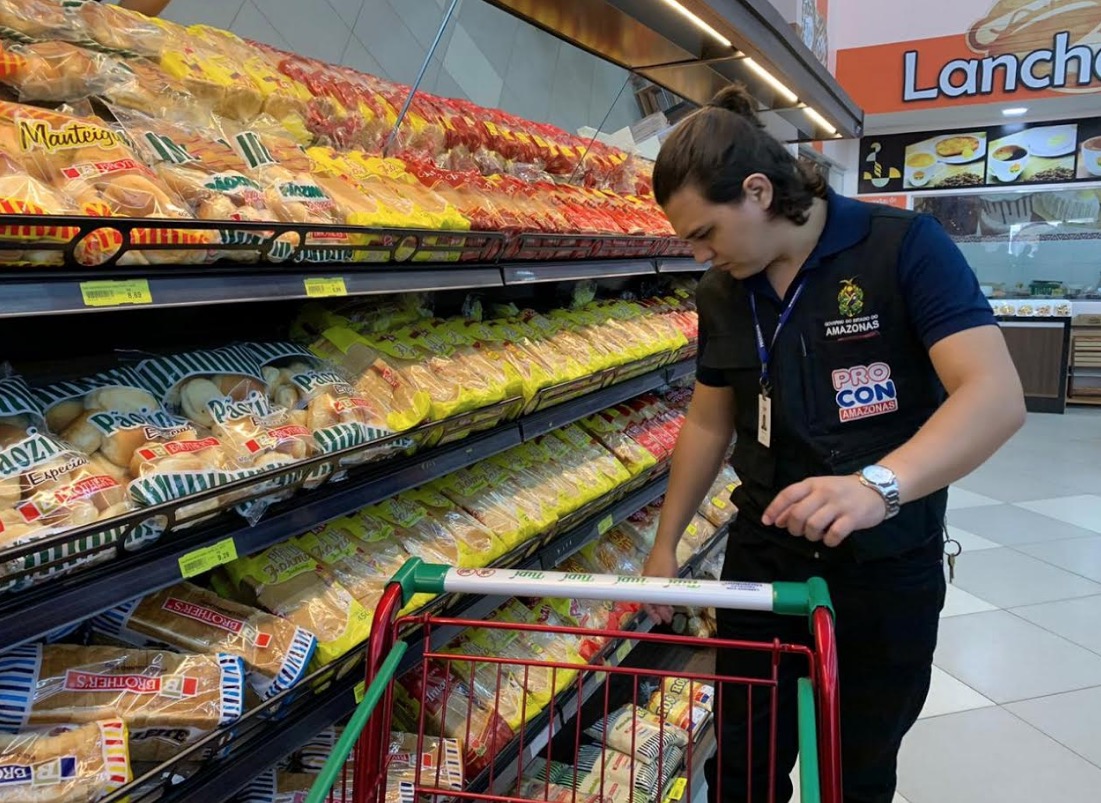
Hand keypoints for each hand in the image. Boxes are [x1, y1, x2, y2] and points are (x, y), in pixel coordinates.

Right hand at [641, 544, 678, 624]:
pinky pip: (657, 591)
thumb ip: (666, 594)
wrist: (665, 545)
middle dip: (659, 611)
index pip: (646, 604)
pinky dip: (663, 597)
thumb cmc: (665, 562)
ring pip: (654, 597)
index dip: (652, 614)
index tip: (660, 621)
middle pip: (650, 601)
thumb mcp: (668, 580)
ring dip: (662, 605)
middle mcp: (646, 584)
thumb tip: (666, 611)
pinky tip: (670, 600)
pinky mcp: (655, 576)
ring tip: (671, 612)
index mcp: (646, 585)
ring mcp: (650, 580)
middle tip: (669, 618)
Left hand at [762, 475, 886, 547]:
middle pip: (798, 514)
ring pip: (813, 525)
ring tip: (817, 534)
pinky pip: (834, 534)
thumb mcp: (819, 490)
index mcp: (812, 483)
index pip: (788, 494)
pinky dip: (828, 541)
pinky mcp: (853, 517)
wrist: (876, 488)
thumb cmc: (842, 491)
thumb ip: (799, 502)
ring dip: (811, 535)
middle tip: (799, 532)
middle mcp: (824, 492)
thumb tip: (778, 520)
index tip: (767, 521)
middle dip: (794, 528)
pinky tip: (831, 538)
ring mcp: (839, 505)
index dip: (775, 509)